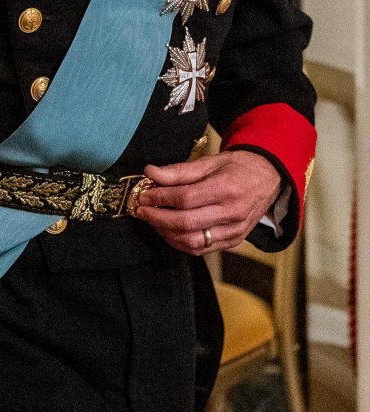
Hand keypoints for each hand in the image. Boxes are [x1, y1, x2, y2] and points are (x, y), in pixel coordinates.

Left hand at [134, 150, 282, 253]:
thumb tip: (150, 173)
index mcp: (227, 189)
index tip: (143, 195)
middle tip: (142, 210)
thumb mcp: (210, 162)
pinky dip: (181, 242)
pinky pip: (202, 249)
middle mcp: (233, 213)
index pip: (185, 198)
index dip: (160, 198)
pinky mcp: (234, 241)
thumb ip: (179, 171)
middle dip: (157, 218)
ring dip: (166, 233)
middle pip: (186, 223)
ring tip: (153, 220)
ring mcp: (235, 230)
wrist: (269, 178)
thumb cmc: (237, 168)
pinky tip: (169, 231)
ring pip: (193, 241)